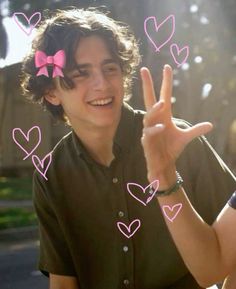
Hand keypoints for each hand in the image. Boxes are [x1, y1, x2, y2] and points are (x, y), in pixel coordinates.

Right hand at [140, 65, 212, 187]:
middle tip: (144, 69)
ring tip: (162, 103)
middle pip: (149, 99)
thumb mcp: (185, 137)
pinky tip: (162, 127)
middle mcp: (155, 119)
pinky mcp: (146, 140)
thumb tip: (210, 124)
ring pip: (148, 115)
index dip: (165, 82)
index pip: (164, 95)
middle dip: (147, 84)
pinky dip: (154, 129)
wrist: (163, 164)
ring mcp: (149, 129)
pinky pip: (149, 132)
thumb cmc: (171, 149)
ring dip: (154, 109)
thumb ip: (196, 130)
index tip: (167, 67)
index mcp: (164, 116)